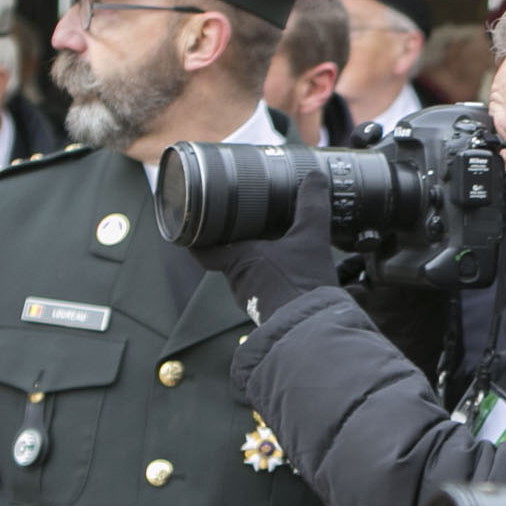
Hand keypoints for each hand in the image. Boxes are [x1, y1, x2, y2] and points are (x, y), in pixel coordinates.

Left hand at [192, 170, 335, 323]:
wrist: (313, 329)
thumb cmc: (302, 285)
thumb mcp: (311, 238)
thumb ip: (312, 206)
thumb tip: (315, 177)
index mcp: (238, 260)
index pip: (201, 249)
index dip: (194, 237)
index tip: (191, 226)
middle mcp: (239, 282)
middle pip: (226, 259)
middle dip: (234, 244)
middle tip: (242, 225)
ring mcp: (252, 301)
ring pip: (246, 276)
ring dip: (254, 263)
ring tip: (271, 246)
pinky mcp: (269, 313)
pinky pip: (263, 291)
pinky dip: (270, 280)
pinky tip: (289, 272)